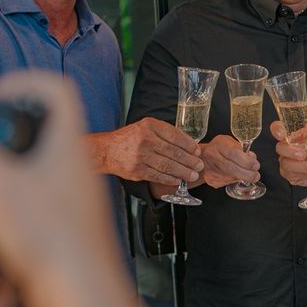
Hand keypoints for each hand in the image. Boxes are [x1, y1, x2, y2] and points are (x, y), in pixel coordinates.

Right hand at [0, 72, 180, 306]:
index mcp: (68, 144)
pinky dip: (12, 191)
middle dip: (7, 121)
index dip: (22, 81)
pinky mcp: (62, 221)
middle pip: (46, 123)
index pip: (57, 88)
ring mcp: (71, 194)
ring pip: (40, 159)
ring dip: (8, 158)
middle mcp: (75, 165)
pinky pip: (37, 192)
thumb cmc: (55, 243)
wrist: (81, 296)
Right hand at [85, 118, 203, 185]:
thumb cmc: (130, 138)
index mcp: (150, 126)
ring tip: (192, 175)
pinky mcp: (137, 170)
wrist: (107, 150)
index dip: (189, 144)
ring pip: (167, 165)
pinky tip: (178, 180)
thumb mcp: (145, 127)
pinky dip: (169, 179)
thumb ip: (163, 133)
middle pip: (173, 152)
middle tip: (199, 165)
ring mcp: (141, 155)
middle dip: (189, 160)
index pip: (175, 135)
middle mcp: (145, 139)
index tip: (197, 151)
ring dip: (183, 171)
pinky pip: (158, 175)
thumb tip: (187, 144)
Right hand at [199, 135, 259, 187]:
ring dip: (243, 177)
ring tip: (249, 174)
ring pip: (231, 178)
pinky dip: (235, 179)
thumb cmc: (220, 148)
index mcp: (218, 145)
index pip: (233, 153)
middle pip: (232, 169)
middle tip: (256, 175)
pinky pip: (228, 182)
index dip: (246, 161)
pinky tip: (236, 175)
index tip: (256, 165)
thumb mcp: (231, 142)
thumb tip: (252, 159)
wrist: (203, 157)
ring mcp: (211, 170)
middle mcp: (212, 157)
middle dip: (248, 174)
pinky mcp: (212, 180)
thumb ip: (242, 149)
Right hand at [271, 121, 306, 186]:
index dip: (277, 129)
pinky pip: (290, 173)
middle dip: (290, 151)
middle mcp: (287, 147)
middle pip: (280, 147)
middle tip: (303, 154)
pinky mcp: (288, 173)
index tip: (281, 135)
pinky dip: (301, 172)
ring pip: (285, 162)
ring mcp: (286, 160)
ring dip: (300, 165)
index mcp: (293, 135)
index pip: (279, 128)